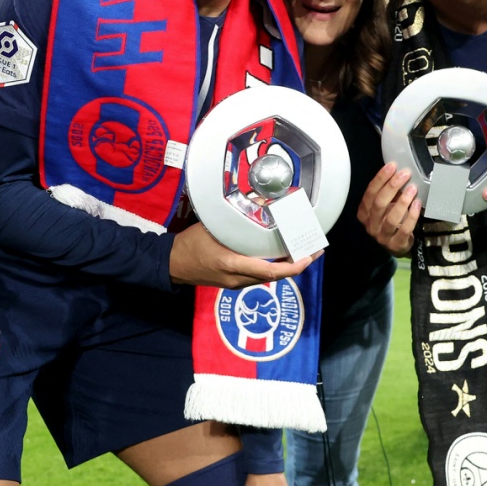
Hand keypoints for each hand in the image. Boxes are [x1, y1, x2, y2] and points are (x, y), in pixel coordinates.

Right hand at [169, 222, 319, 288]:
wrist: (171, 265)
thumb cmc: (190, 244)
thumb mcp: (213, 227)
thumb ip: (237, 218)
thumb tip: (260, 201)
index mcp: (233, 264)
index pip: (270, 272)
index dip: (293, 266)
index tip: (308, 257)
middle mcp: (238, 279)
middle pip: (275, 277)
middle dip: (298, 265)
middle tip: (315, 251)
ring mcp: (236, 284)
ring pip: (269, 278)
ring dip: (287, 267)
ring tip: (302, 251)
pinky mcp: (234, 283)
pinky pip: (259, 277)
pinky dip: (274, 268)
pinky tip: (280, 256)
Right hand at [357, 162, 420, 255]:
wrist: (397, 245)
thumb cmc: (390, 220)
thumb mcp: (386, 205)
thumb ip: (388, 192)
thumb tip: (398, 171)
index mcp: (364, 212)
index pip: (370, 193)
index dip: (380, 179)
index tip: (392, 166)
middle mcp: (370, 225)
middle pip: (379, 203)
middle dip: (392, 186)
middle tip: (405, 174)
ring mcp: (382, 236)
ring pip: (391, 218)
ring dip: (402, 201)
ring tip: (413, 189)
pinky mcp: (396, 244)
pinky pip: (404, 229)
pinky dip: (412, 216)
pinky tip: (417, 204)